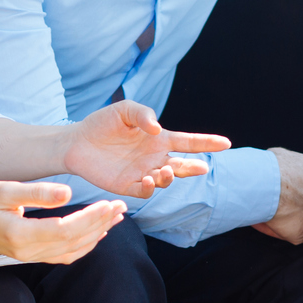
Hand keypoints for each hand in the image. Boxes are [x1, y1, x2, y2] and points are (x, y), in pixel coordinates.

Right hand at [0, 181, 124, 263]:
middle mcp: (28, 251)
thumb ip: (37, 192)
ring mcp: (30, 257)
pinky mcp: (32, 257)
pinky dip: (85, 245)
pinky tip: (98, 233)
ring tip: (116, 218)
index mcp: (21, 234)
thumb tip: (68, 194)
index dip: (91, 218)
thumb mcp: (5, 189)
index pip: (67, 229)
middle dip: (101, 224)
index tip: (109, 204)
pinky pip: (65, 256)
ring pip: (73, 251)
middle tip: (120, 207)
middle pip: (74, 242)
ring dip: (97, 235)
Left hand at [63, 101, 229, 198]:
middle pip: (183, 166)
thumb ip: (143, 114)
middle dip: (194, 168)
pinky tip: (148, 179)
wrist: (77, 142)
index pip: (189, 142)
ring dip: (169, 177)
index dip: (207, 143)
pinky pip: (146, 192)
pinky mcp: (128, 186)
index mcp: (158, 140)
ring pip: (166, 181)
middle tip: (200, 167)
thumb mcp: (124, 110)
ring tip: (164, 171)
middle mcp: (154, 158)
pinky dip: (151, 188)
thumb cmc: (102, 123)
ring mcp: (143, 173)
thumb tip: (158, 129)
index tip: (226, 143)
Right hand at [254, 147, 302, 243]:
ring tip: (266, 214)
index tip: (280, 190)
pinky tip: (264, 223)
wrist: (272, 184)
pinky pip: (295, 234)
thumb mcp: (281, 155)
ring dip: (288, 219)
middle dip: (295, 205)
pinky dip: (279, 231)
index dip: (295, 188)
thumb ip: (284, 164)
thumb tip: (274, 165)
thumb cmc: (274, 168)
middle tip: (274, 204)